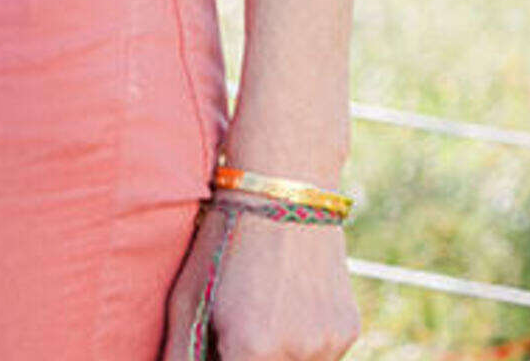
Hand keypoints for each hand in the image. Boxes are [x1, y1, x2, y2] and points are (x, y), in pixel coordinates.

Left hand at [161, 205, 357, 360]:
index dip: (221, 357)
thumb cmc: (223, 239)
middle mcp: (297, 354)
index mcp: (252, 349)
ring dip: (275, 353)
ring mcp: (329, 344)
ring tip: (260, 307)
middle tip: (235, 321)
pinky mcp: (348, 330)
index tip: (219, 341)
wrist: (282, 186)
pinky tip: (285, 300)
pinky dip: (302, 341)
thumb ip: (181, 355)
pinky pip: (320, 353)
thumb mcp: (187, 295)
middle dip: (248, 355)